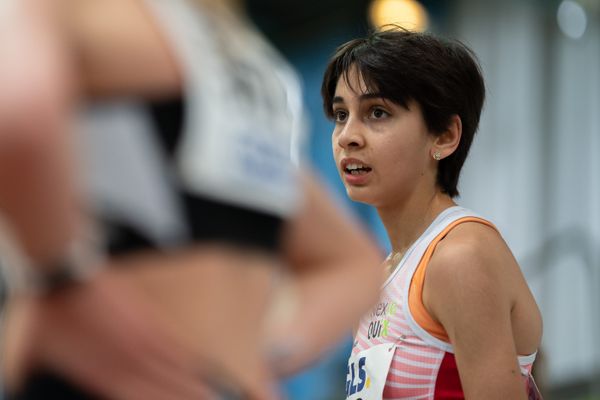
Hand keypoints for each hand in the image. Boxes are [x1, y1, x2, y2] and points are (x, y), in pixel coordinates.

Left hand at [3, 269, 213, 399]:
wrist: (66, 274)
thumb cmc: (48, 315)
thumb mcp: (33, 354)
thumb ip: (32, 379)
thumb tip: (20, 388)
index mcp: (100, 373)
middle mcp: (127, 360)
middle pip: (166, 389)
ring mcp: (142, 339)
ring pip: (176, 369)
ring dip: (194, 386)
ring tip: (211, 398)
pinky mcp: (149, 320)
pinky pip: (175, 346)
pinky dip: (189, 361)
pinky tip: (199, 369)